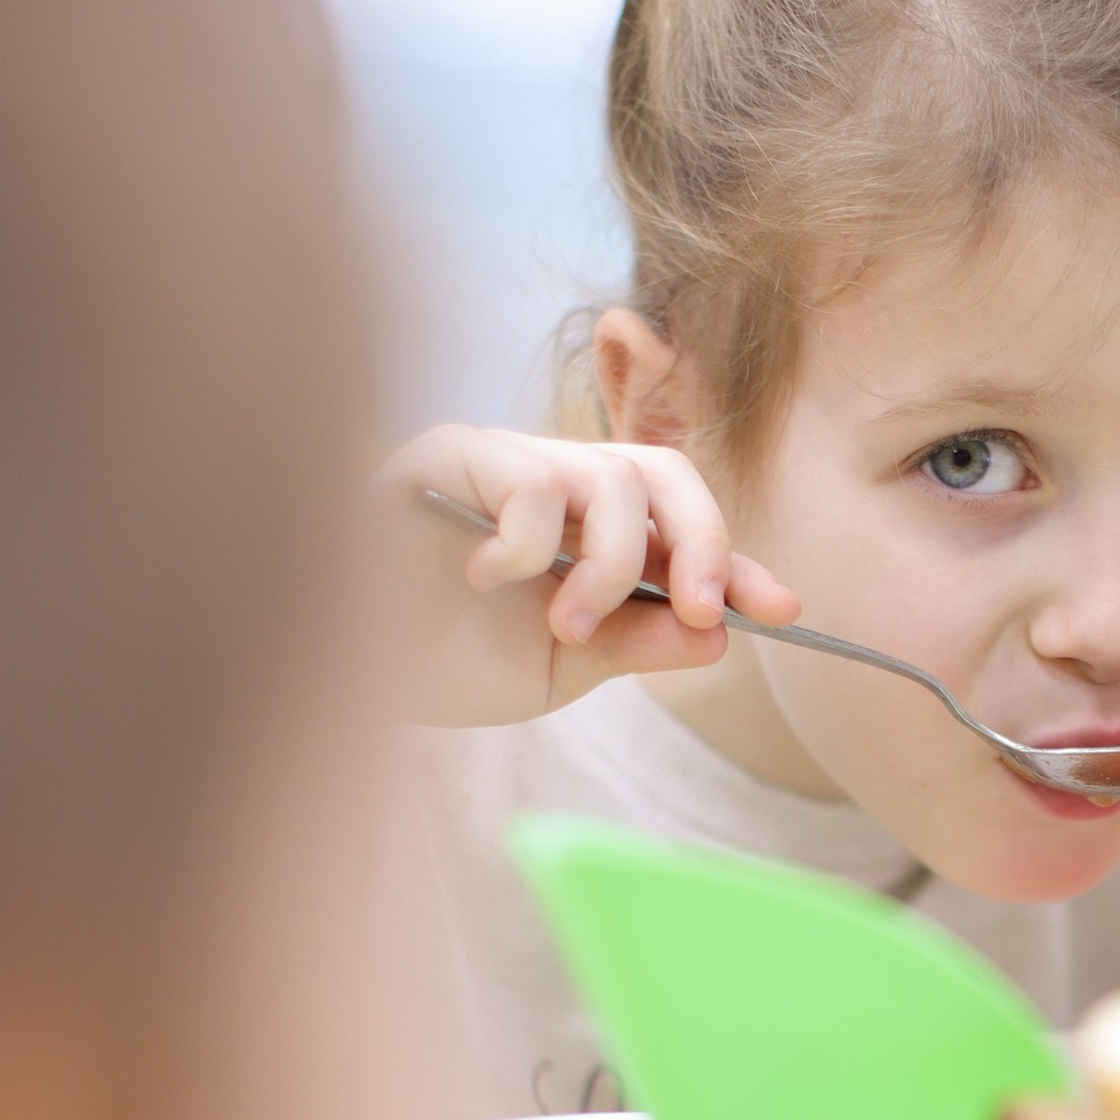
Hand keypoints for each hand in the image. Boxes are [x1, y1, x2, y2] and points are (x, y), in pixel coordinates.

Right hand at [377, 425, 798, 726]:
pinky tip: (482, 578)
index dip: (737, 564)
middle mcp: (556, 486)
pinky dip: (530, 544)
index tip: (784, 610)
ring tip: (562, 626)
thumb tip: (719, 633)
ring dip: (612, 568)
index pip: (683, 529)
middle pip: (667, 475)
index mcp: (588, 536)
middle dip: (706, 544)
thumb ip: (638, 641)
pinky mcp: (452, 451)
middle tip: (703, 613)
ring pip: (615, 479)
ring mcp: (506, 462)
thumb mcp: (561, 666)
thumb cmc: (436, 662)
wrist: (336, 668)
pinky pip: (536, 482)